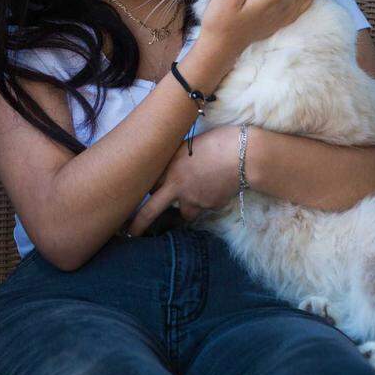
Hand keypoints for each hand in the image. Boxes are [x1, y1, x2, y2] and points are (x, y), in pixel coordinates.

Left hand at [125, 126, 239, 236]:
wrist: (244, 155)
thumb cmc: (218, 141)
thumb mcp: (190, 145)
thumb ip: (177, 160)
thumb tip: (171, 169)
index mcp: (170, 167)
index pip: (147, 185)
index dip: (145, 188)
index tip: (138, 193)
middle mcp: (177, 187)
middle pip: (151, 211)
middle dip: (139, 223)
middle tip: (129, 233)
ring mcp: (194, 200)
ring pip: (184, 212)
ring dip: (186, 207)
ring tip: (198, 193)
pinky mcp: (210, 206)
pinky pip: (205, 207)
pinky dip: (209, 200)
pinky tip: (218, 186)